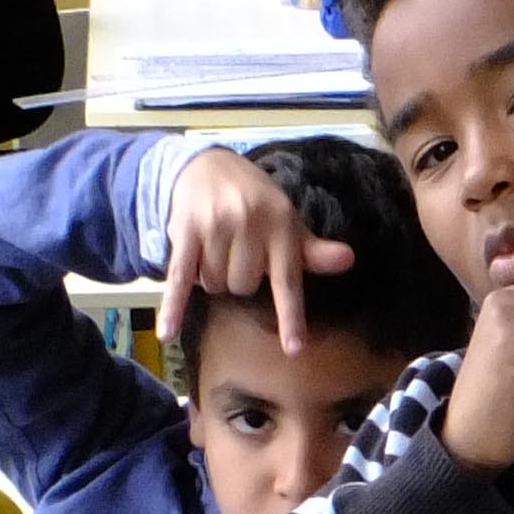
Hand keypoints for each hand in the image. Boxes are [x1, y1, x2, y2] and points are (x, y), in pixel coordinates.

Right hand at [161, 145, 353, 352]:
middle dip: (238, 279)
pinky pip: (179, 277)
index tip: (295, 348)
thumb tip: (347, 260)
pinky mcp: (184, 231)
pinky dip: (172, 306)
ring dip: (211, 278)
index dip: (291, 317)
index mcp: (280, 226)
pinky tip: (166, 332)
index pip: (288, 281)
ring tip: (213, 249)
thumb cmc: (255, 201)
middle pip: (244, 288)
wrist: (207, 164)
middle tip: (236, 252)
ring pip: (214, 285)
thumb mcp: (287, 222)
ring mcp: (215, 227)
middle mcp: (249, 225)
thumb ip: (311, 251)